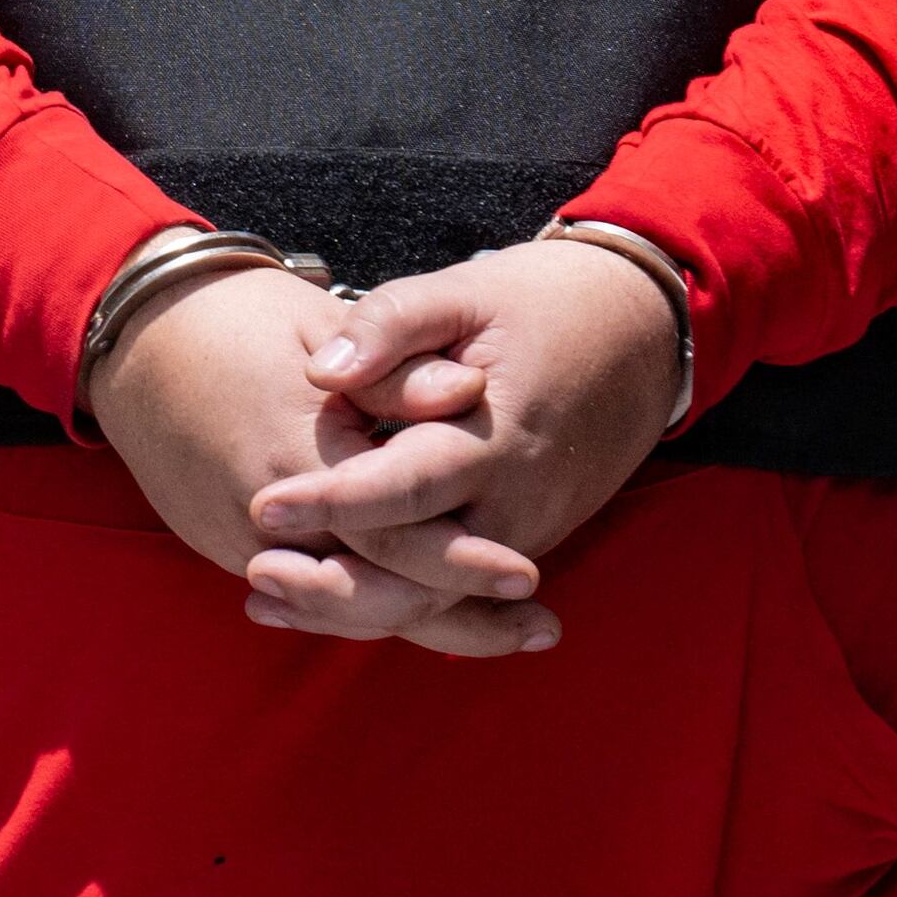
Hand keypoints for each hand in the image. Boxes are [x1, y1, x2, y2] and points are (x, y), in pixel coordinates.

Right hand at [90, 261, 551, 655]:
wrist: (138, 340)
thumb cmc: (241, 321)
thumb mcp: (321, 329)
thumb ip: (395, 370)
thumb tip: (467, 392)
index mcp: (300, 451)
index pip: (390, 528)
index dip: (461, 557)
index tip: (528, 575)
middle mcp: (268, 515)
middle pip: (373, 590)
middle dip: (459, 615)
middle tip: (539, 627)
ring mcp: (241, 541)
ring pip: (344, 606)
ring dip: (422, 621)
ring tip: (502, 631)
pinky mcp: (229, 548)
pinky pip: (309, 594)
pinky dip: (364, 607)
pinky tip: (421, 612)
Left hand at [243, 240, 684, 635]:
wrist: (642, 331)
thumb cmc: (542, 302)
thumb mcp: (464, 291)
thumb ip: (392, 324)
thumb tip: (322, 374)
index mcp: (495, 437)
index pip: (404, 488)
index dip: (333, 502)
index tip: (262, 506)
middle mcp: (514, 501)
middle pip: (418, 572)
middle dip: (334, 583)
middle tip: (254, 571)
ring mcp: (525, 529)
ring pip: (434, 596)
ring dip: (353, 606)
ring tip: (267, 599)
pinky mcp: (524, 537)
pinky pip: (454, 588)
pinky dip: (393, 598)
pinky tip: (323, 596)